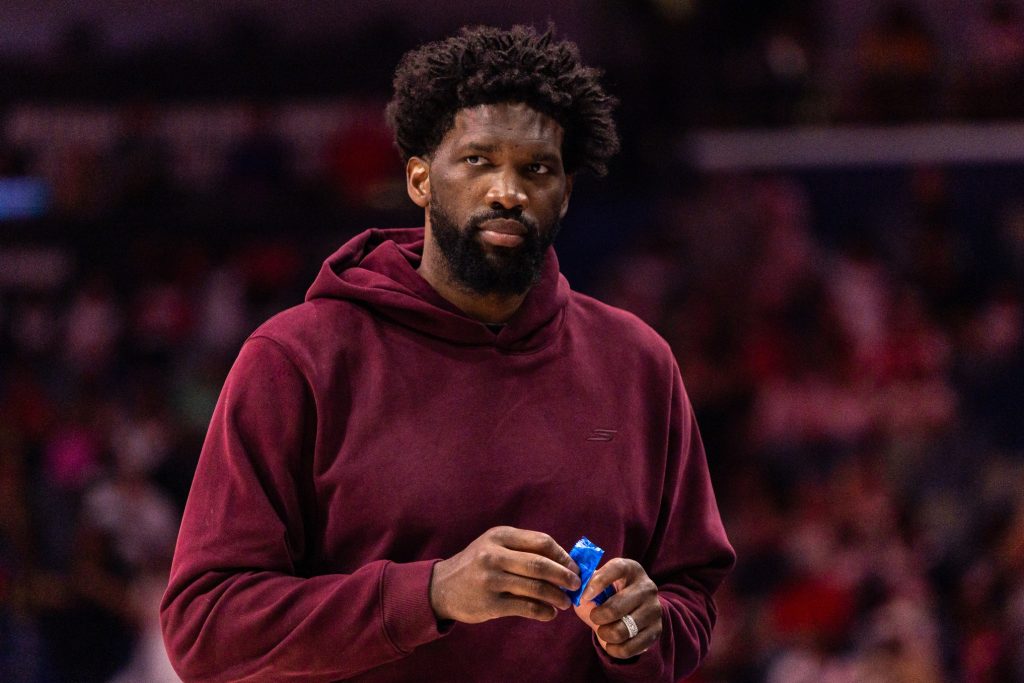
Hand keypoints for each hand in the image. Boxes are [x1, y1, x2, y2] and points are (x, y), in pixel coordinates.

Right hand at [429, 526, 581, 623]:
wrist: (441, 587)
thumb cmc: (477, 565)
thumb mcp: (495, 546)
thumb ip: (524, 549)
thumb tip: (565, 563)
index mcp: (500, 536)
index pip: (542, 542)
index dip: (563, 556)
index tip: (574, 567)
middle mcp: (494, 555)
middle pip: (541, 565)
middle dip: (564, 576)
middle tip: (576, 585)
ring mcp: (490, 579)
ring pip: (535, 588)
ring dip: (556, 596)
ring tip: (565, 602)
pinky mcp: (489, 603)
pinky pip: (525, 608)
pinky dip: (543, 612)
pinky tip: (549, 614)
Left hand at [573, 558, 661, 658]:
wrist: (635, 608)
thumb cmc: (608, 593)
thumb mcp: (597, 584)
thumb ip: (586, 586)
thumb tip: (581, 596)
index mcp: (631, 568)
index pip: (616, 569)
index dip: (598, 583)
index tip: (584, 596)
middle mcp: (646, 587)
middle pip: (615, 608)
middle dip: (597, 617)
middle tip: (594, 617)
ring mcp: (654, 609)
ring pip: (622, 631)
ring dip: (605, 634)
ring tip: (603, 630)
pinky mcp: (656, 630)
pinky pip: (630, 647)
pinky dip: (615, 650)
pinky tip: (611, 644)